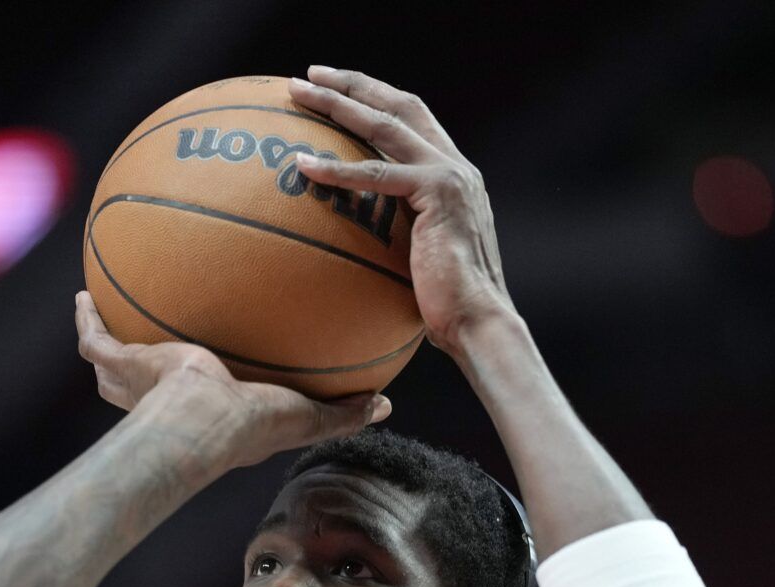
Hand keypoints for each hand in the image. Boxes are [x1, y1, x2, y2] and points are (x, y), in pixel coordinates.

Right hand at [74, 291, 390, 469]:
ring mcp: (137, 383)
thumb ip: (343, 411)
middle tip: (153, 336)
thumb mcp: (308, 417)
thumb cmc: (252, 425)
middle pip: (149, 382)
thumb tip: (385, 405)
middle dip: (146, 362)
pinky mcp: (119, 364)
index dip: (209, 381)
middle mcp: (166, 399)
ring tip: (107, 309)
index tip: (217, 367)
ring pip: (112, 361)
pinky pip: (93, 338)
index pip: (206, 393)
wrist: (202, 420)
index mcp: (209, 408)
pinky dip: (86, 318)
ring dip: (109, 339)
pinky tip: (84, 293)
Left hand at [287, 67, 512, 353]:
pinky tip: (302, 166)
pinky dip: (336, 168)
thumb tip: (359, 247)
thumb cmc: (446, 307)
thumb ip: (400, 236)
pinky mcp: (437, 194)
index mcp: (454, 175)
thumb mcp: (421, 260)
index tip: (336, 88)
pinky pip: (376, 173)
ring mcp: (449, 176)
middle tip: (308, 76)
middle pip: (399, 106)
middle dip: (352, 84)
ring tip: (296, 94)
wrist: (478, 322)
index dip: (375, 98)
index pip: (413, 119)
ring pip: (384, 125)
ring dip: (337, 104)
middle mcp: (455, 166)